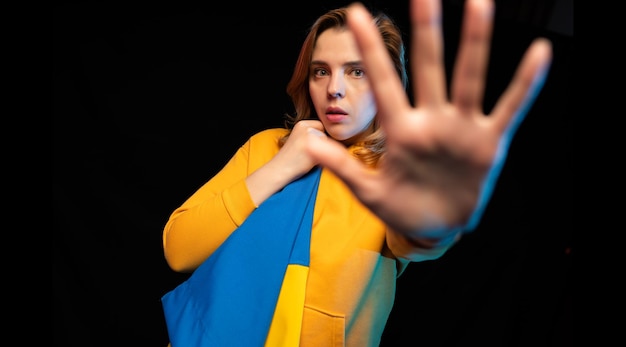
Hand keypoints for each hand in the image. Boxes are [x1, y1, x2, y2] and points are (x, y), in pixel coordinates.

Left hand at [305, 0, 551, 240]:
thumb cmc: (400, 207)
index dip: (371, 50)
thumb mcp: (368, 191)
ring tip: (479, 4)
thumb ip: (342, 167)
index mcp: (401, 130)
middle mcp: (432, 121)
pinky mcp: (488, 143)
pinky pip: (509, 109)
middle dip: (426, 32)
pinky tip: (540, 53)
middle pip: (429, 69)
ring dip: (474, 43)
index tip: (357, 13)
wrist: (435, 228)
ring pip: (469, 79)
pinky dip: (525, 84)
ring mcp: (461, 129)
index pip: (384, 82)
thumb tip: (308, 141)